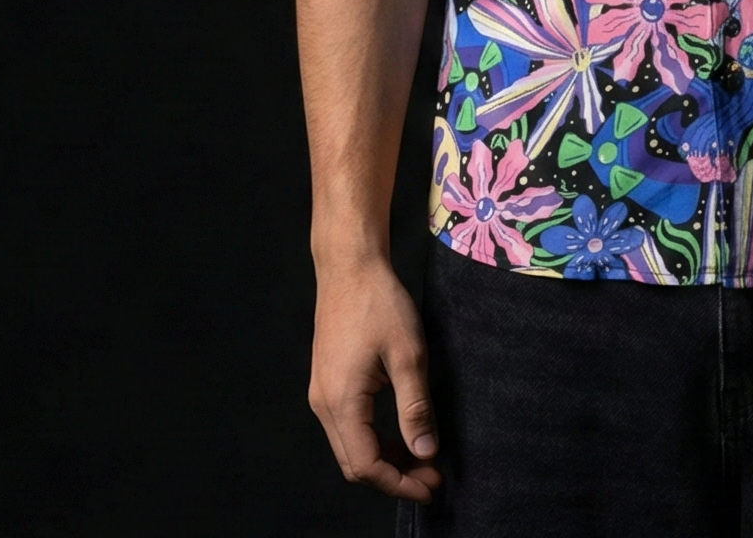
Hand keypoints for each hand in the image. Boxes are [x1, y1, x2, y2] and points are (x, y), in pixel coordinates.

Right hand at [308, 255, 441, 502]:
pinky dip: (373, 438)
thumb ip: (415, 408)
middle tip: (431, 476)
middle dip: (393, 477)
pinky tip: (400, 433)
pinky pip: (348, 426)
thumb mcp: (408, 354)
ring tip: (421, 457)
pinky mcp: (326, 382)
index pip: (366, 465)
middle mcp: (323, 404)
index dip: (399, 483)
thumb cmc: (379, 303)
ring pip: (350, 447)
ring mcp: (321, 394)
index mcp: (341, 401)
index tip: (431, 486)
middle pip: (354, 463)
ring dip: (384, 459)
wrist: (349, 265)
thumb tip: (425, 452)